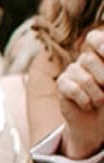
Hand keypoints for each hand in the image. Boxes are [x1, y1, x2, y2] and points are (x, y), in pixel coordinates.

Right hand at [55, 28, 103, 158]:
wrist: (96, 124)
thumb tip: (103, 80)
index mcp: (99, 55)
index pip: (94, 38)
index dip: (100, 43)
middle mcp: (85, 60)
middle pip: (89, 59)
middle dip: (103, 78)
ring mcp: (72, 72)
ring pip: (83, 78)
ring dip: (96, 95)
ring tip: (98, 102)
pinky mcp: (62, 85)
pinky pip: (73, 90)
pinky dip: (85, 101)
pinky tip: (87, 106)